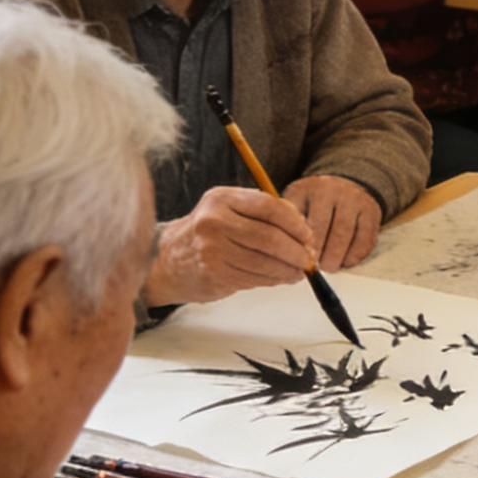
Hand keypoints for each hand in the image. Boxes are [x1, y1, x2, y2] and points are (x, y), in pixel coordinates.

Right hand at [144, 187, 317, 305]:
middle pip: (269, 237)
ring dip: (288, 269)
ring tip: (299, 271)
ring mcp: (211, 250)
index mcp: (222, 198)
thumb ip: (263, 212)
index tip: (309, 235)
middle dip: (297, 250)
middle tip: (309, 258)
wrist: (168, 259)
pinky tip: (280, 278)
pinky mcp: (213, 274)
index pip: (269, 207)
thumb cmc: (210, 232)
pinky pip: (253, 278)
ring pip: (263, 262)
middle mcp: (214, 221)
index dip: (295, 223)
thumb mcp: (229, 209)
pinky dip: (273, 279)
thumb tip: (305, 231)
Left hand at [282, 175, 379, 269]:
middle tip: (315, 268)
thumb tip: (293, 250)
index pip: (308, 221)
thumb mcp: (297, 202)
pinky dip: (354, 256)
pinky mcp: (372, 212)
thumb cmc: (313, 202)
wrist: (344, 186)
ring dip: (337, 257)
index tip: (301, 258)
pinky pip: (365, 240)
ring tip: (329, 267)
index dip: (306, 245)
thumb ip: (291, 222)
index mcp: (312, 188)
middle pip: (325, 227)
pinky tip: (345, 262)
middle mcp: (336, 190)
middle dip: (321, 252)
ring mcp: (356, 200)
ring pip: (346, 235)